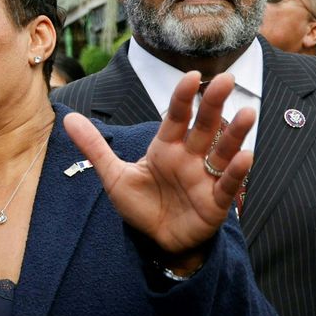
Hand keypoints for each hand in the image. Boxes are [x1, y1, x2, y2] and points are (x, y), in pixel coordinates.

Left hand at [65, 71, 253, 266]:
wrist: (156, 241)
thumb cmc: (141, 205)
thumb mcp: (113, 175)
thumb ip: (95, 147)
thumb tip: (68, 117)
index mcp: (166, 147)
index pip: (176, 116)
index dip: (183, 96)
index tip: (192, 75)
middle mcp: (190, 157)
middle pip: (203, 126)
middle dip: (213, 103)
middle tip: (226, 79)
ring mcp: (205, 178)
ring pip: (223, 150)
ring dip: (235, 133)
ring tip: (247, 112)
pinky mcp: (215, 202)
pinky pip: (228, 184)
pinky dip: (236, 172)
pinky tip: (245, 157)